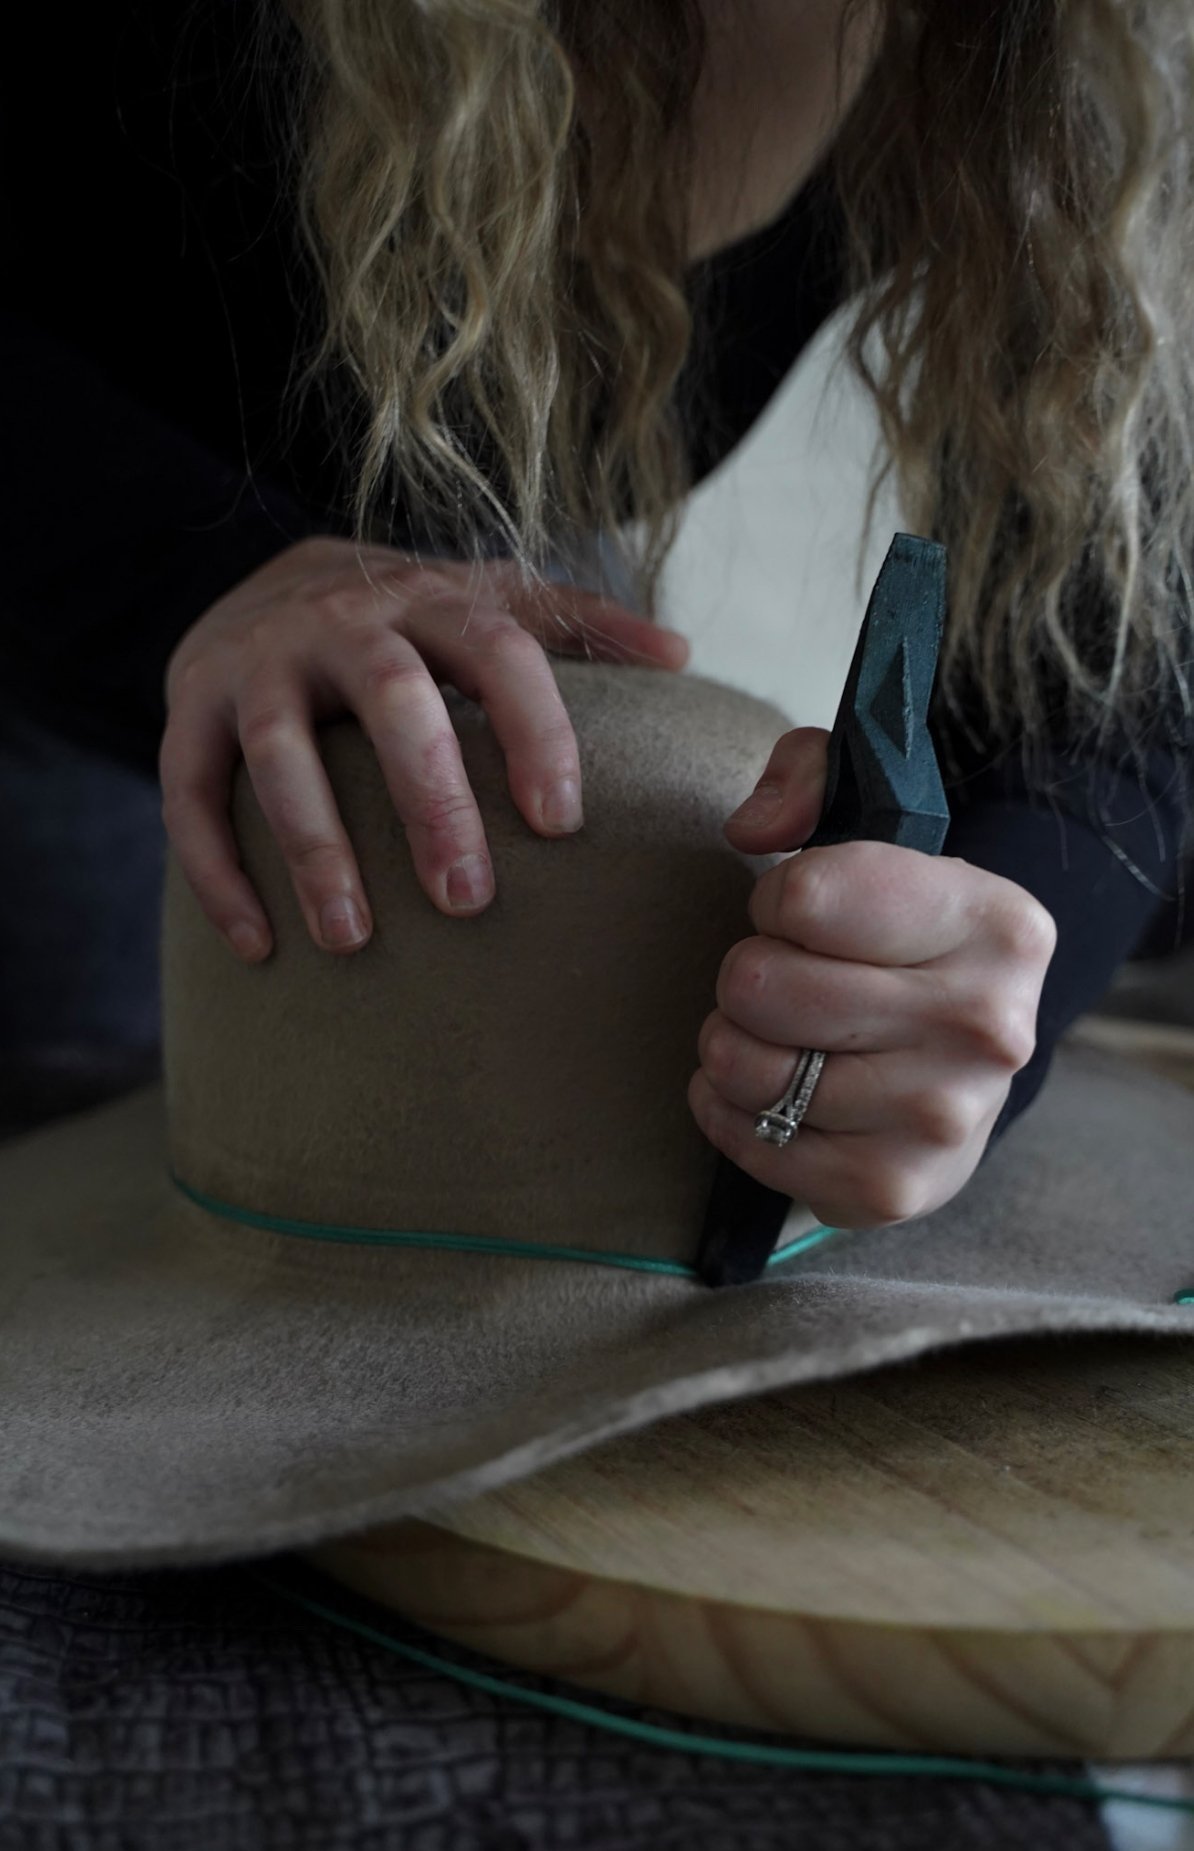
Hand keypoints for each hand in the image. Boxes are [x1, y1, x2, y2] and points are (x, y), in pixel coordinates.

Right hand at [160, 535, 688, 960]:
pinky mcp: (188, 705)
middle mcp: (340, 619)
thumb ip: (580, 625)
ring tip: (353, 941)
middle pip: (392, 697)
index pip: (498, 651)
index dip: (533, 732)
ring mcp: (256, 661)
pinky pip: (190, 791)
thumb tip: (681, 655)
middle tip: (467, 901)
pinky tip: (258, 946)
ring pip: (281, 752)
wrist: (265, 578)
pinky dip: (217, 870)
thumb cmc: (405, 619)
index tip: (561, 826)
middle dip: (430, 798)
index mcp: (430, 599)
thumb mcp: (487, 602)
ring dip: (316, 847)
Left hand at [688, 726, 1057, 1227]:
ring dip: (730, 1046)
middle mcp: (988, 1026)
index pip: (803, 896)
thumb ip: (806, 777)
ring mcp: (946, 1117)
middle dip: (746, 974)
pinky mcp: (896, 1187)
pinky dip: (728, 1115)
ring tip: (772, 1033)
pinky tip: (766, 1092)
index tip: (803, 913)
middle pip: (761, 984)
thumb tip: (753, 830)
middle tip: (779, 979)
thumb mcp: (872, 813)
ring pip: (746, 1069)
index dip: (774, 900)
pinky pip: (751, 1145)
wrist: (970, 1042)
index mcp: (996, 922)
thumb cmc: (901, 925)